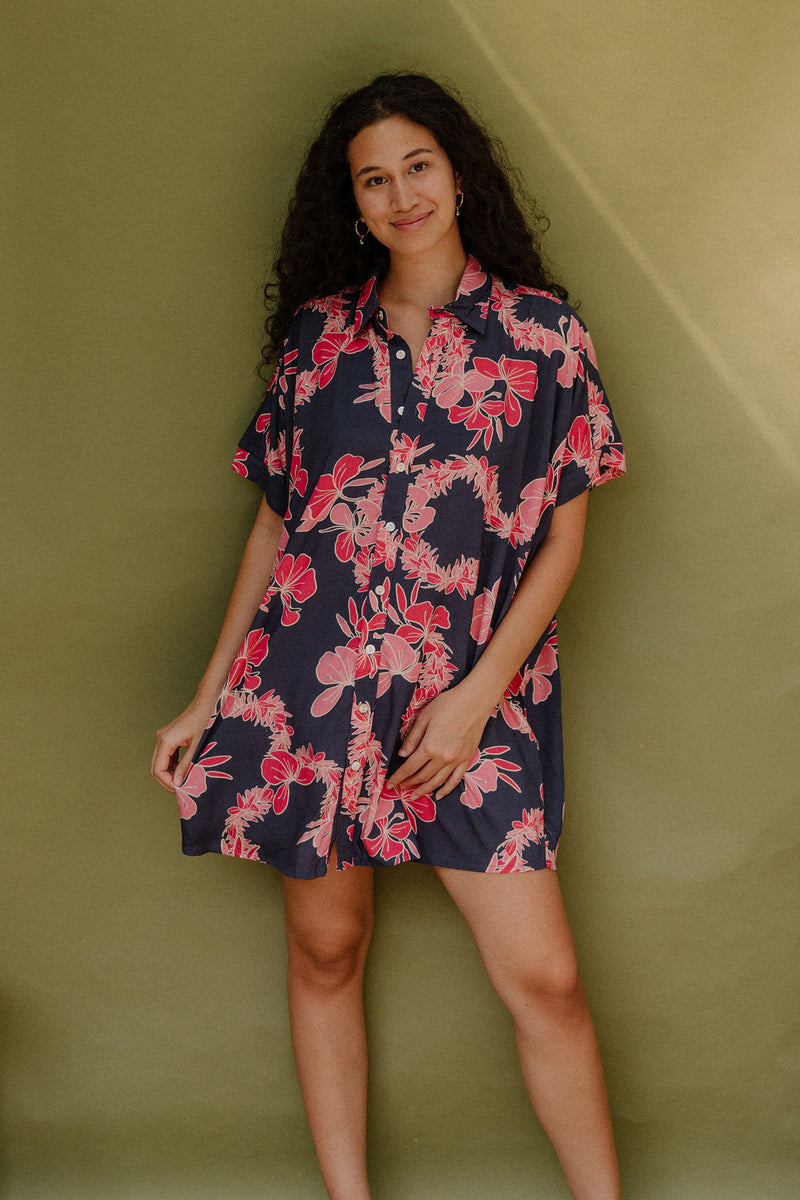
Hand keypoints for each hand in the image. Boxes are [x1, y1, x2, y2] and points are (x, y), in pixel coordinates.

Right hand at [150, 697, 215, 791]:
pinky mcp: (168, 737)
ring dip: (169, 774)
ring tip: (184, 782)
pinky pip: (166, 756)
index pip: (158, 769)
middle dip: (167, 780)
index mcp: (165, 741)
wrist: (207, 702)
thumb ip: (187, 765)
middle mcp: (160, 739)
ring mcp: (163, 737)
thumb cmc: (205, 721)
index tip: (180, 790)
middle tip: (182, 790)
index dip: (167, 783)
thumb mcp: (198, 746)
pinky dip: (172, 765)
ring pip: (160, 762)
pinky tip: (184, 771)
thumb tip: (177, 783)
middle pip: (156, 767)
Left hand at [385, 683, 491, 799]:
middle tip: (399, 788)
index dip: (398, 777)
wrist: (475, 701)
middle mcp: (443, 758)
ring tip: (414, 796)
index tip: (389, 784)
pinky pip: (456, 779)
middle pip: (422, 776)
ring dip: (424, 790)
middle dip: (409, 783)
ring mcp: (456, 760)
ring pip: (437, 781)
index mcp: (430, 747)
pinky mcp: (467, 758)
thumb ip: (412, 738)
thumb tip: (402, 755)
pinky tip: (439, 795)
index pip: (409, 767)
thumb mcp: (424, 718)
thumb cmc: (448, 704)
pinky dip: (446, 789)